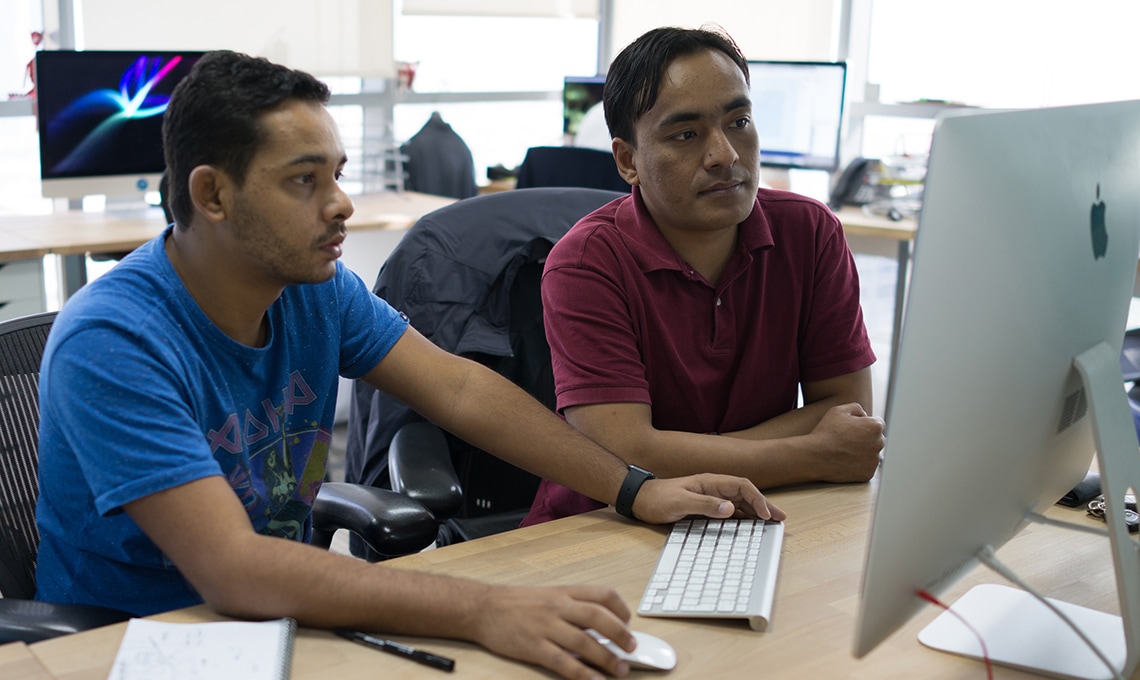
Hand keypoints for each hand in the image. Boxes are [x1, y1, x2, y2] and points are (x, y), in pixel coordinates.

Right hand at [470, 584, 635, 679]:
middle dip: (621, 635)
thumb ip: (571, 606)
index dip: (620, 608)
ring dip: (607, 658)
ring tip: (620, 670)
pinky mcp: (533, 647)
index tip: (628, 621)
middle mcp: (557, 606)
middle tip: (632, 649)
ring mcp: (545, 626)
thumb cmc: (515, 603)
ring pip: (585, 642)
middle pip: (599, 618)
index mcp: (563, 592)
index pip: (601, 594)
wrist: (482, 608)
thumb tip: (599, 624)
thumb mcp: (547, 594)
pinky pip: (563, 662)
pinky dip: (582, 674)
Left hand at [632, 474, 786, 523]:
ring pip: (740, 504)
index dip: (757, 499)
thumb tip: (730, 509)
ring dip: (756, 512)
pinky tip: (749, 527)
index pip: (742, 486)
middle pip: (745, 494)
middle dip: (764, 505)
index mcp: (710, 481)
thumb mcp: (680, 502)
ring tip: (771, 523)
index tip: (766, 514)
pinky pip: (730, 512)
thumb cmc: (657, 499)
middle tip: (780, 518)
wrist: (639, 499)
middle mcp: (714, 488)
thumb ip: (705, 505)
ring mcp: (710, 497)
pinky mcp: (705, 508)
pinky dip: (743, 518)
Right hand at [808, 403, 885, 481]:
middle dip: (867, 438)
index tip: (853, 429)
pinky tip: (847, 460)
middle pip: (877, 439)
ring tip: (846, 451)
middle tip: (848, 440)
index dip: (864, 425)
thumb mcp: (838, 410)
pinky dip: (860, 465)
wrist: (815, 456)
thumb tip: (864, 415)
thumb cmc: (826, 432)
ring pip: (873, 454)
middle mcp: (879, 443)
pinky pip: (867, 467)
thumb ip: (856, 408)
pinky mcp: (868, 473)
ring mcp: (874, 460)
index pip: (878, 424)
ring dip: (864, 452)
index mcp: (875, 426)